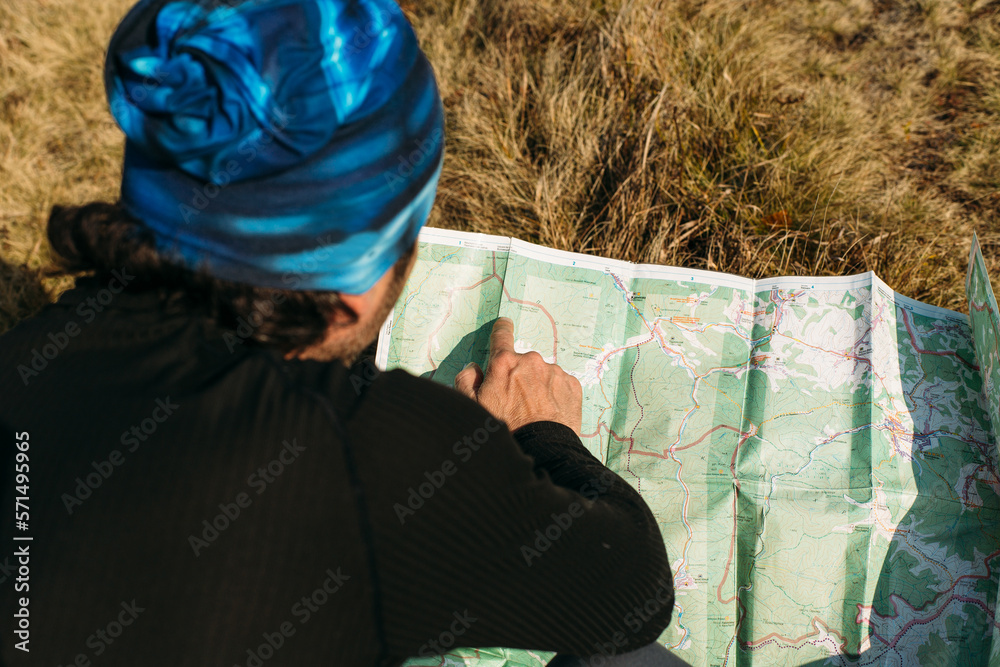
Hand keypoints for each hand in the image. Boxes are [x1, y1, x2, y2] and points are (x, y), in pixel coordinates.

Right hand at [454, 317, 582, 433]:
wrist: (541, 449)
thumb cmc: (505, 429)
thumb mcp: (472, 407)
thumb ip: (466, 381)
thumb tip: (473, 368)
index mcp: (504, 363)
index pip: (501, 335)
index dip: (501, 330)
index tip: (504, 325)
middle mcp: (531, 361)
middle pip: (523, 362)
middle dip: (519, 376)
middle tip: (516, 401)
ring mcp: (554, 372)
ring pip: (543, 374)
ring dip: (538, 386)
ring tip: (534, 412)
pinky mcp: (572, 385)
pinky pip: (560, 384)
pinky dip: (555, 394)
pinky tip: (549, 412)